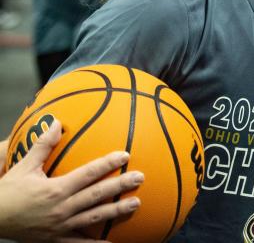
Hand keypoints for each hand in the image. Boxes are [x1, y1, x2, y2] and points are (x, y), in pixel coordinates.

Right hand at [0, 119, 143, 241]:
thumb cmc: (8, 191)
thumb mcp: (23, 166)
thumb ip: (42, 145)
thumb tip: (55, 122)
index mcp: (55, 189)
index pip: (88, 173)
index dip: (107, 164)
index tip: (125, 155)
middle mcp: (60, 208)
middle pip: (96, 195)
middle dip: (120, 186)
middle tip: (140, 178)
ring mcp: (60, 226)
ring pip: (93, 217)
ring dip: (116, 211)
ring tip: (136, 204)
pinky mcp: (56, 240)